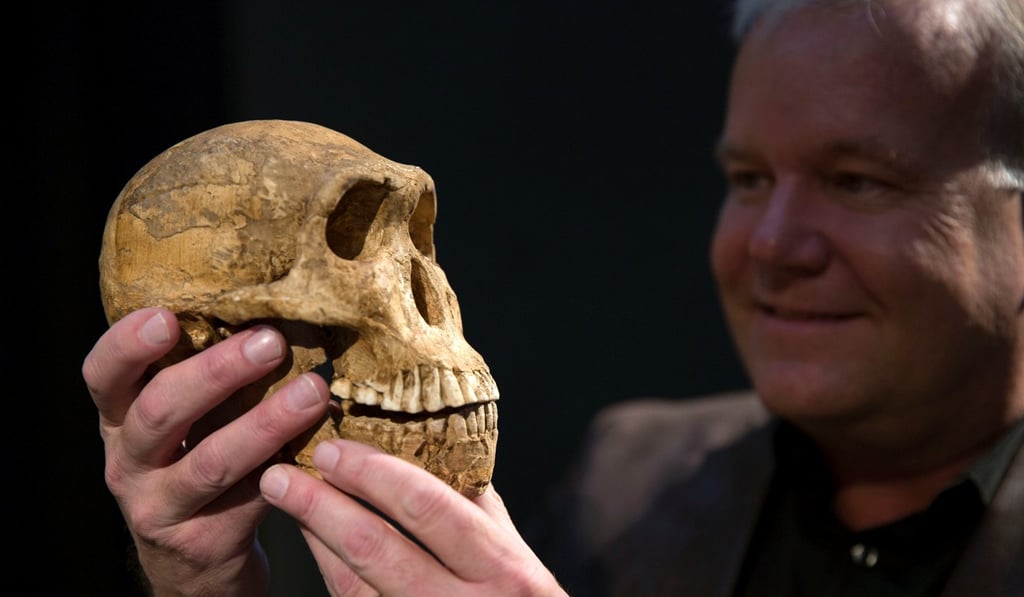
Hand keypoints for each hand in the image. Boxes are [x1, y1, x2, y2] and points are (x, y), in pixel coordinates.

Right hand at [82, 307, 330, 595]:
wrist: (195, 561)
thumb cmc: (197, 463)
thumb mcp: (184, 422)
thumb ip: (203, 375)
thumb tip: (269, 311)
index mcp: (119, 421)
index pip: (103, 377)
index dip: (127, 346)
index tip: (166, 316)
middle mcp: (129, 464)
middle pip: (159, 412)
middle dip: (216, 372)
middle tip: (269, 341)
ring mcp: (161, 508)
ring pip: (212, 462)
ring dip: (266, 423)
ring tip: (313, 392)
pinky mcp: (203, 542)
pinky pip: (252, 498)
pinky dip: (290, 468)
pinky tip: (322, 443)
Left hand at [259, 439, 566, 595]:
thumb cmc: (512, 595)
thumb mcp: (508, 548)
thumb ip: (470, 500)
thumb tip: (421, 436)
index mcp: (501, 566)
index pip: (429, 507)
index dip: (374, 474)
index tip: (333, 446)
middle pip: (378, 548)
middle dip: (322, 505)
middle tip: (283, 472)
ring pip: (352, 584)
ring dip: (312, 536)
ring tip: (284, 495)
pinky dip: (326, 567)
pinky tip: (310, 537)